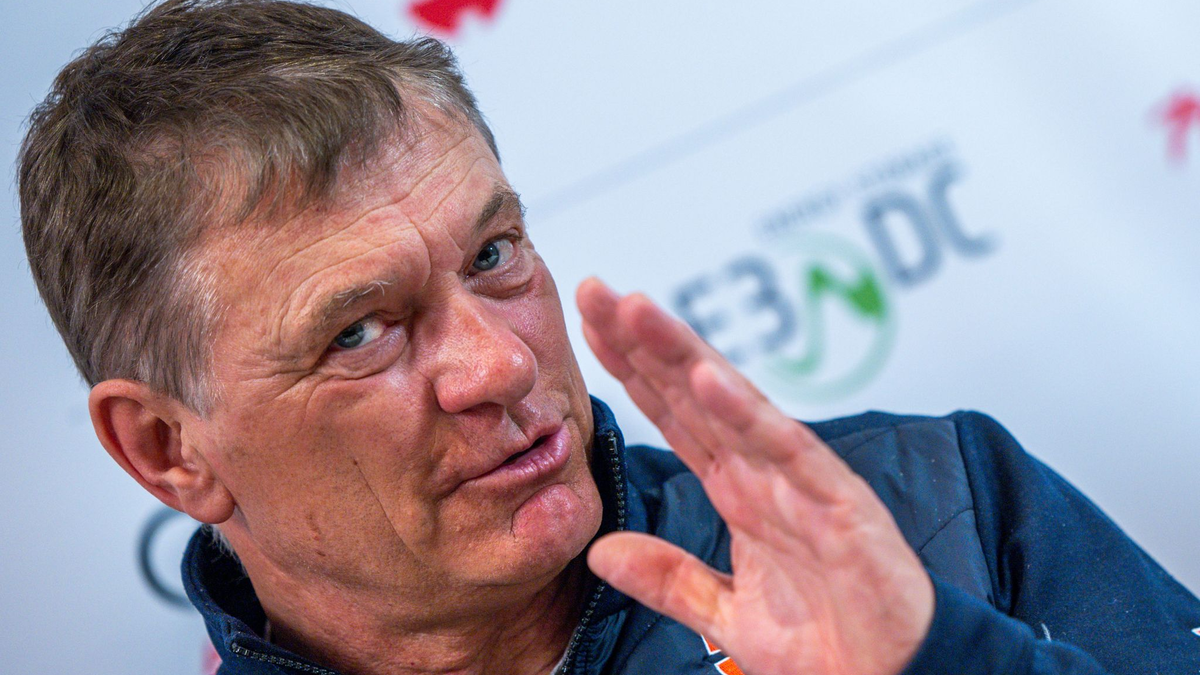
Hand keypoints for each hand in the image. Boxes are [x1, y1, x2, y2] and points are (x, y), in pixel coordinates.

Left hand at [576, 278, 933, 674]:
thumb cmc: (832, 646)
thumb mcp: (727, 615)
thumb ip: (669, 579)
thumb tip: (602, 552)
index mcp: (740, 493)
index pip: (675, 417)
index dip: (634, 370)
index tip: (592, 326)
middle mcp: (766, 476)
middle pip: (694, 395)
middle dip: (645, 342)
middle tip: (598, 291)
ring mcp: (802, 484)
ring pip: (734, 405)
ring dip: (684, 355)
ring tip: (636, 310)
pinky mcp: (839, 506)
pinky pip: (787, 450)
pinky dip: (747, 412)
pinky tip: (706, 376)